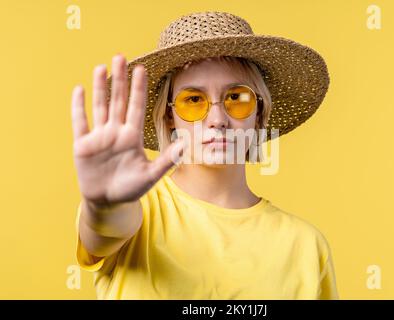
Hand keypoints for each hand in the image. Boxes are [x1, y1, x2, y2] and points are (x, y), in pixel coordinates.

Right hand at [71, 54, 183, 206]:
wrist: (107, 202)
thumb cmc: (130, 189)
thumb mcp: (150, 176)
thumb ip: (167, 160)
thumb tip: (185, 144)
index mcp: (132, 137)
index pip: (137, 107)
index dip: (139, 88)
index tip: (142, 69)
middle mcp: (116, 132)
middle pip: (119, 101)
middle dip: (120, 80)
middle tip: (121, 56)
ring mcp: (99, 137)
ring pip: (100, 106)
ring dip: (100, 88)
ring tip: (101, 67)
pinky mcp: (83, 145)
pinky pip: (80, 122)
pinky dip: (78, 107)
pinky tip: (79, 89)